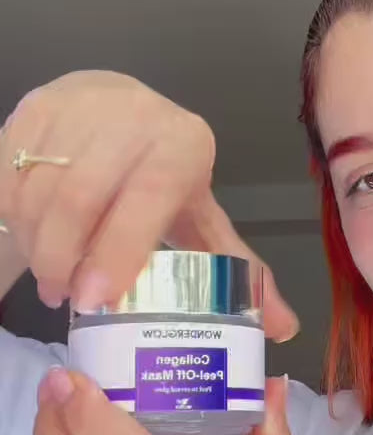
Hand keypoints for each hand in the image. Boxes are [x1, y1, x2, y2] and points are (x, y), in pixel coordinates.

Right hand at [0, 71, 298, 341]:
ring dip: (37, 245)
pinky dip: (13, 218)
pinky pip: (10, 174)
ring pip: (39, 188)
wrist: (113, 109)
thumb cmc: (161, 173)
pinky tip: (28, 244)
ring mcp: (78, 107)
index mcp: (183, 145)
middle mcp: (132, 117)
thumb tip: (282, 327)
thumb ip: (234, 268)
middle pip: (81, 196)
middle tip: (66, 300)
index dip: (119, 248)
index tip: (95, 298)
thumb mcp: (199, 214)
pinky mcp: (34, 110)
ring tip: (51, 280)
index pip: (149, 195)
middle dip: (64, 258)